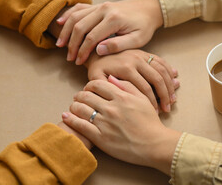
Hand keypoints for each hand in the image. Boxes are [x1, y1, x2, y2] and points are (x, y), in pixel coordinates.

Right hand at [55, 0, 162, 64]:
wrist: (149, 8)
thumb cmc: (144, 26)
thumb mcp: (138, 39)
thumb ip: (119, 45)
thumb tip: (98, 50)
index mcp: (114, 19)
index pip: (91, 37)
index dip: (83, 51)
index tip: (79, 62)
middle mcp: (104, 9)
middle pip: (80, 26)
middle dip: (72, 44)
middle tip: (70, 58)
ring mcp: (100, 5)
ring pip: (76, 16)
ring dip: (66, 31)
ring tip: (60, 45)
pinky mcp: (98, 5)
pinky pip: (79, 8)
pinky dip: (68, 15)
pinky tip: (59, 23)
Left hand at [62, 76, 181, 174]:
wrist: (155, 144)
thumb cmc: (150, 122)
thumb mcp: (143, 99)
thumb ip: (127, 86)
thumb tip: (111, 78)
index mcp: (121, 96)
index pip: (98, 84)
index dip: (90, 85)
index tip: (89, 88)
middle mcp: (111, 108)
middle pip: (86, 95)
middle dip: (79, 94)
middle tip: (78, 96)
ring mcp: (105, 123)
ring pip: (80, 109)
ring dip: (74, 106)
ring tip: (73, 106)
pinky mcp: (100, 138)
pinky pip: (80, 125)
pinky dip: (71, 119)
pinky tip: (66, 116)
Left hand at [85, 49, 178, 112]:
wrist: (98, 51)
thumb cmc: (97, 69)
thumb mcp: (96, 78)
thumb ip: (105, 88)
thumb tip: (118, 102)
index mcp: (126, 68)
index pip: (144, 88)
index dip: (152, 102)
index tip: (155, 113)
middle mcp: (135, 59)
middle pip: (157, 79)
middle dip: (165, 96)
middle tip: (168, 109)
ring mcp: (142, 55)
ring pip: (162, 71)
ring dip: (170, 86)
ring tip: (173, 100)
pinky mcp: (145, 53)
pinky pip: (161, 62)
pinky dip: (170, 72)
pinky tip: (175, 81)